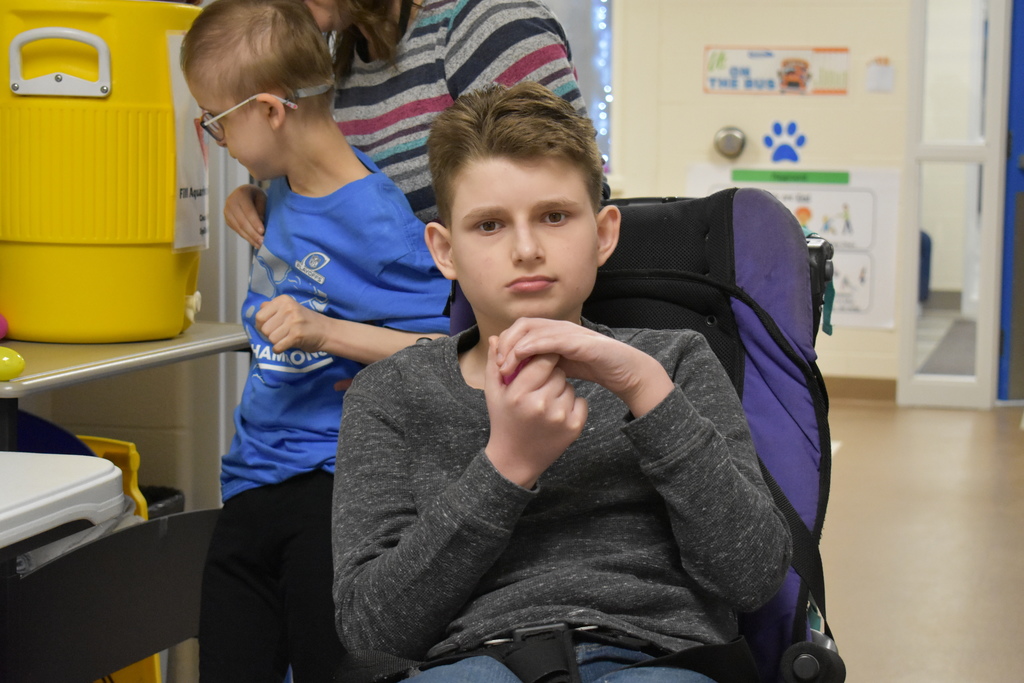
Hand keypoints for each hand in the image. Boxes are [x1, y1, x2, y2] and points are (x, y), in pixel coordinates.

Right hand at [224, 184, 266, 247]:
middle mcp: (231, 203)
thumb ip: (261, 210)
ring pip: (239, 228)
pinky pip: (237, 230)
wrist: (245, 193)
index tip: (262, 232)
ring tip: (260, 245)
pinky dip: (246, 237)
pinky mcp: (227, 220)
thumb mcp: (262, 198)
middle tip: (262, 242)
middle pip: (242, 221)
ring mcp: (227, 212)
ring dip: (250, 238)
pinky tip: (254, 242)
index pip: (248, 211)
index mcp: (240, 194)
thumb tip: (260, 228)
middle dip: (253, 233)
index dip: (255, 222)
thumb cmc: (256, 196)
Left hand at [255, 295, 328, 353]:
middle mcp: (288, 308)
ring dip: (276, 342)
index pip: (259, 316)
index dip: (261, 325)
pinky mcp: (297, 335)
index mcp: (283, 300)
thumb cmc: (305, 321)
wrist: (326, 331)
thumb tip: (259, 311)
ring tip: (286, 338)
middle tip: (280, 334)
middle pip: (264, 329)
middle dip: (269, 335)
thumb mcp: (290, 308)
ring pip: (270, 338)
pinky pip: (278, 347)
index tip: (270, 327)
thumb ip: (273, 308)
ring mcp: (293, 321)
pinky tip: (286, 345)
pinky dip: (279, 349)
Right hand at [483, 336, 587, 487]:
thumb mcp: (493, 393)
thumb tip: (497, 336)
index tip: (540, 362)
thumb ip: (494, 364)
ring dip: (560, 391)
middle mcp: (540, 405)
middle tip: (540, 388)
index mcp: (518, 393)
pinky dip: (572, 405)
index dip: (543, 358)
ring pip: (569, 386)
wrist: (515, 460)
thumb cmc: (503, 422)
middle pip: (558, 372)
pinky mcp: (574, 427)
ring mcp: (559, 417)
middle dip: (550, 375)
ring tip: (545, 404)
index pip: (543, 360)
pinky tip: (557, 415)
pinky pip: (581, 401)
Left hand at [493, 318, 673, 417]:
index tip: (497, 365)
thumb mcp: (561, 367)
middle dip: (506, 343)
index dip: (505, 343)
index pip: (520, 329)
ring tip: (506, 366)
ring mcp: (571, 332)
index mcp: (553, 332)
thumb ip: (541, 364)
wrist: (626, 371)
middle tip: (498, 365)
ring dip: (515, 346)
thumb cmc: (594, 368)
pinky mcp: (582, 342)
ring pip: (535, 329)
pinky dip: (535, 345)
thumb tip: (514, 369)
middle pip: (523, 325)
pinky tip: (524, 356)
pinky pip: (554, 339)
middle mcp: (560, 327)